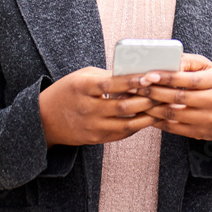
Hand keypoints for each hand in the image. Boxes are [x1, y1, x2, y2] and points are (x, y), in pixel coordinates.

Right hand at [38, 67, 158, 146]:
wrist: (45, 119)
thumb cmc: (68, 91)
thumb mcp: (83, 77)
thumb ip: (107, 76)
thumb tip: (136, 73)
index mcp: (82, 88)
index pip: (111, 84)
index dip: (133, 80)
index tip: (151, 75)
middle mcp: (87, 109)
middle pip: (123, 106)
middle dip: (147, 99)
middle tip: (165, 92)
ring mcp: (92, 127)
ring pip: (126, 124)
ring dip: (147, 116)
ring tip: (163, 107)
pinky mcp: (96, 139)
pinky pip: (122, 133)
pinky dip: (138, 126)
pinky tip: (149, 117)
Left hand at [135, 53, 211, 144]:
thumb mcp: (206, 67)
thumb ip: (187, 62)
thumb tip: (167, 61)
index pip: (188, 80)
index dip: (167, 77)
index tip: (148, 75)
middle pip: (179, 98)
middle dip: (154, 92)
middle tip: (136, 87)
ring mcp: (206, 120)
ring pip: (174, 114)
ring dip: (152, 107)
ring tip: (137, 100)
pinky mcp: (198, 133)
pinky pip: (173, 128)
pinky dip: (157, 121)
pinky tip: (146, 113)